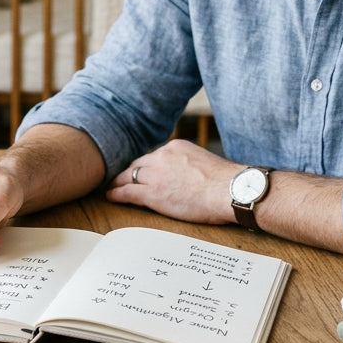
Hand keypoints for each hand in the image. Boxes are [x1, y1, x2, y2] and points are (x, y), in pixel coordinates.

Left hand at [105, 139, 239, 223]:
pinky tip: (111, 196)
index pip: (153, 156)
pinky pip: (127, 191)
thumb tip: (190, 175)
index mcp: (176, 147)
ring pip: (129, 176)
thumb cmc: (226, 183)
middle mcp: (163, 156)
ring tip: (112, 187)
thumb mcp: (204, 162)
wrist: (230, 190)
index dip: (145, 166)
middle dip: (129, 172)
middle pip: (138, 164)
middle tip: (120, 178)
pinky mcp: (153, 192)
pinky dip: (117, 193)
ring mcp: (156, 174)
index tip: (140, 171)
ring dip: (119, 182)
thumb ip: (190, 164)